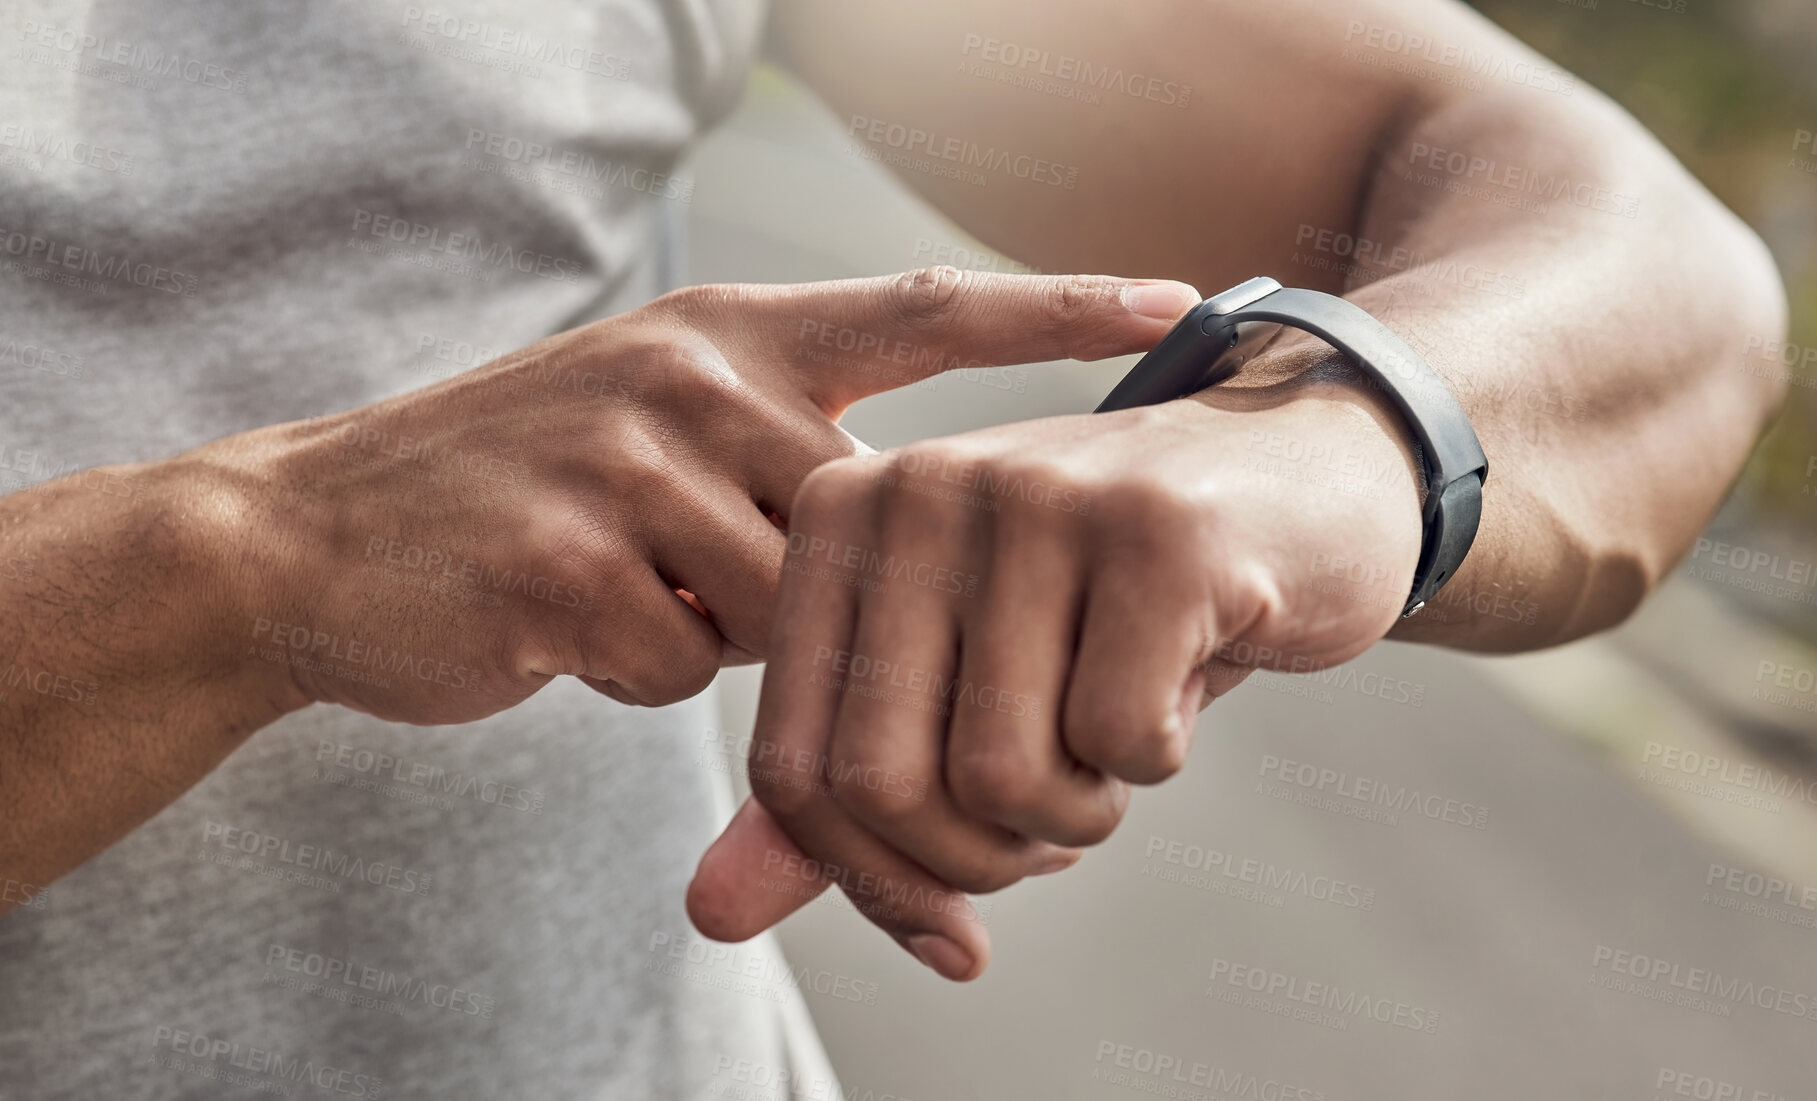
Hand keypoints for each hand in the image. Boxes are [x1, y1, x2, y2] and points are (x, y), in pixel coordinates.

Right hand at [193, 268, 1203, 724]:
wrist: (307, 537)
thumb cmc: (513, 491)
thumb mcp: (648, 422)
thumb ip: (772, 452)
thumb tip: (899, 531)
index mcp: (727, 332)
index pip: (926, 309)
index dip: (1058, 308)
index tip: (1178, 300)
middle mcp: (689, 373)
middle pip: (861, 523)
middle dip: (824, 592)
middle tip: (701, 576)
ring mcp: (624, 461)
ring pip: (778, 609)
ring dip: (712, 630)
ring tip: (607, 580)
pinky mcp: (566, 561)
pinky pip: (679, 670)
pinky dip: (634, 676)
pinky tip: (555, 621)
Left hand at [687, 365, 1423, 978]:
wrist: (1294, 480)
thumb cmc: (1108, 601)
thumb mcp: (959, 687)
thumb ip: (840, 796)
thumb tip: (714, 914)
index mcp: (842, 517)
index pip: (793, 770)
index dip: (873, 878)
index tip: (954, 909)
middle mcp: (916, 485)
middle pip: (883, 786)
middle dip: (979, 859)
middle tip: (1055, 821)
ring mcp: (1035, 496)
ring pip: (1001, 778)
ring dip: (1076, 815)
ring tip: (1117, 738)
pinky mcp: (1158, 531)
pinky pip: (1120, 743)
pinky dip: (1158, 760)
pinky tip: (1185, 678)